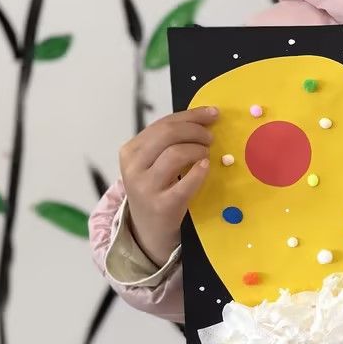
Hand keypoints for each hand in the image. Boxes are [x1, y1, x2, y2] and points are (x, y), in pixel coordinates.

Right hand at [118, 106, 217, 265]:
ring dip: (198, 149)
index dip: (191, 115)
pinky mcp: (162, 205)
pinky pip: (186, 181)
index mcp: (130, 151)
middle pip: (168, 134)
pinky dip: (200, 171)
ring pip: (176, 153)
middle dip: (195, 130)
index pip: (163, 123)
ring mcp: (145, 186)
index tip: (212, 113)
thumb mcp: (152, 163)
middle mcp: (133, 167)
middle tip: (210, 137)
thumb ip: (169, 142)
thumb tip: (203, 118)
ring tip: (205, 155)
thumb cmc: (155, 190)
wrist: (147, 230)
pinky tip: (205, 167)